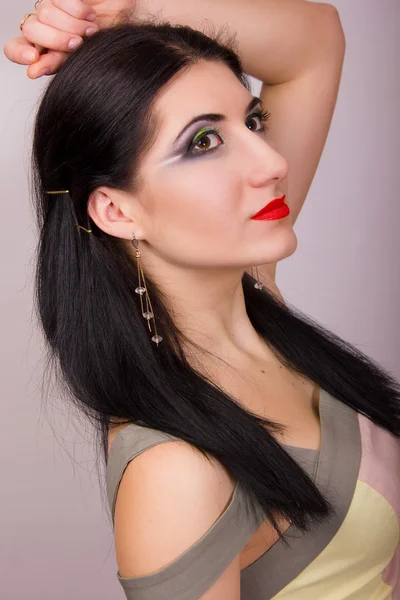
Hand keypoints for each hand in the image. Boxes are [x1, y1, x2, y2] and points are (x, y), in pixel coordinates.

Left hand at [3, 0, 135, 78]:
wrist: (128, 24)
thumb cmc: (107, 45)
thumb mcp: (80, 61)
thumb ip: (55, 64)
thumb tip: (32, 71)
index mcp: (44, 48)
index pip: (16, 47)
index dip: (19, 52)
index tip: (33, 58)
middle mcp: (44, 26)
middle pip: (30, 29)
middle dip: (54, 40)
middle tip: (77, 44)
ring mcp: (52, 7)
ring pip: (44, 14)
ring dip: (71, 26)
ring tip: (90, 31)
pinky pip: (60, 0)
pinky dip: (78, 11)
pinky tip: (90, 16)